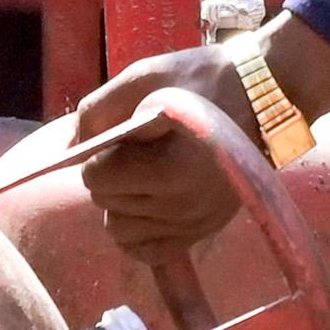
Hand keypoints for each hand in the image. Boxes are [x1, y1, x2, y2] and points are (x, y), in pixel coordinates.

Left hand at [68, 45, 256, 257]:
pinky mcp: (203, 232)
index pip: (97, 178)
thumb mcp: (145, 77)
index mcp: (169, 169)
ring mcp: (195, 224)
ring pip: (121, 231)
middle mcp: (183, 207)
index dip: (97, 154)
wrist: (262, 99)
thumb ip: (98, 110)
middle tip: (131, 151)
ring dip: (120, 203)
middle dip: (108, 175)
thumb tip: (67, 146)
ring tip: (141, 175)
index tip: (119, 136)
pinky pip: (148, 251)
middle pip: (106, 203)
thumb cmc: (201, 82)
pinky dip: (137, 231)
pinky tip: (145, 204)